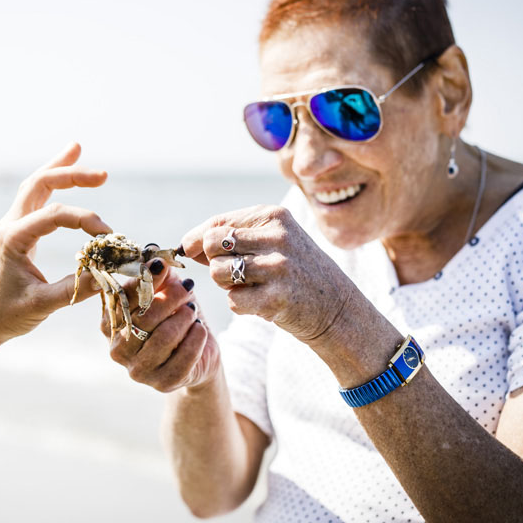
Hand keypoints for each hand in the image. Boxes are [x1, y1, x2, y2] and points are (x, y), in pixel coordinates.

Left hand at [0, 143, 110, 349]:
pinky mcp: (17, 233)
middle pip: (39, 184)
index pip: (54, 214)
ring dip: (57, 169)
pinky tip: (64, 177)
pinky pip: (34, 200)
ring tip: (77, 148)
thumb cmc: (3, 316)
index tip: (108, 236)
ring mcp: (12, 227)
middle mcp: (10, 225)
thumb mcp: (40, 306)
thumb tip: (108, 275)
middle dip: (70, 174)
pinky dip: (51, 184)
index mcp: (13, 238)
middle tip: (103, 175)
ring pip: (34, 186)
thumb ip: (74, 290)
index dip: (85, 219)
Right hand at [104, 264, 219, 392]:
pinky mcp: (162, 383)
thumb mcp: (165, 291)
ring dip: (184, 318)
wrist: (197, 352)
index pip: (122, 298)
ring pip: (164, 338)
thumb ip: (157, 275)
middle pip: (144, 318)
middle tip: (188, 287)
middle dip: (170, 298)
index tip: (161, 264)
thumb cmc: (174, 316)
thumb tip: (154, 253)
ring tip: (192, 311)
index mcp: (110, 322)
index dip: (142, 279)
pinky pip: (183, 358)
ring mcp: (138, 370)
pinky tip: (200, 329)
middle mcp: (117, 349)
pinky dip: (195, 339)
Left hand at [180, 205, 359, 349]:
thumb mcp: (270, 241)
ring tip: (251, 286)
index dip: (197, 241)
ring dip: (227, 285)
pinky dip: (241, 306)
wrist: (336, 306)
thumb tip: (186, 244)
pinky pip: (233, 301)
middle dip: (215, 262)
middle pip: (212, 246)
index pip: (216, 223)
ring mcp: (278, 267)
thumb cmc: (293, 271)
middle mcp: (277, 236)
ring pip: (218, 273)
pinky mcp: (278, 298)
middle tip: (237, 273)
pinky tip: (262, 302)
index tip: (194, 252)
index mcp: (273, 216)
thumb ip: (230, 237)